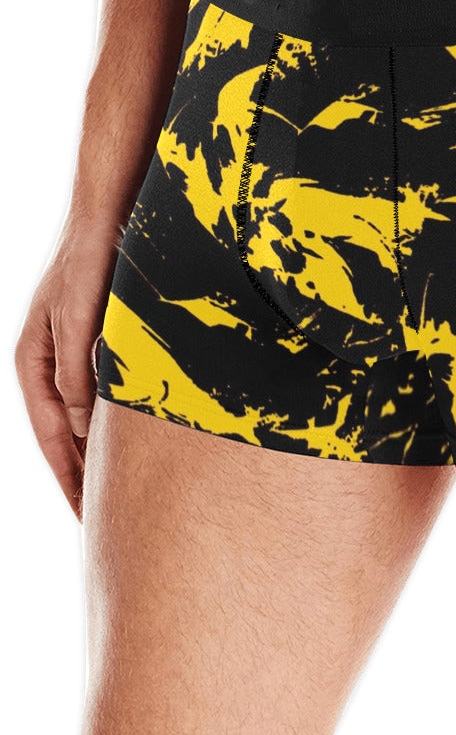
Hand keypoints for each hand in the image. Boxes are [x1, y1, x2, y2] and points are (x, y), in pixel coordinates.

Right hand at [14, 222, 120, 519]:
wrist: (112, 212)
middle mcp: (54, 362)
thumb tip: (79, 428)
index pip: (52, 436)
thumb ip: (77, 371)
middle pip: (67, 435)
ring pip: (88, 417)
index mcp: (36, 362)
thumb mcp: (78, 317)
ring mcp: (78, 352)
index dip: (70, 478)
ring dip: (102, 452)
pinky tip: (140, 439)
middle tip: (107, 522)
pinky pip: (108, 394)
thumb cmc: (90, 260)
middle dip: (84, 475)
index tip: (87, 520)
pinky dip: (118, 422)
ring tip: (124, 491)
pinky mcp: (104, 340)